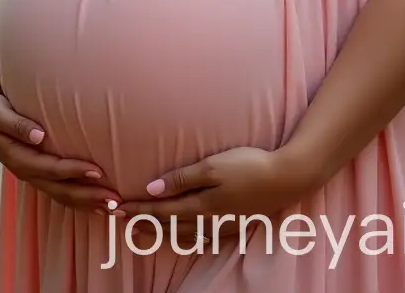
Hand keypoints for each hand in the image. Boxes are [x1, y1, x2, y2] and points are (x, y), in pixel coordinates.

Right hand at [0, 91, 119, 212]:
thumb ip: (16, 124)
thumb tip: (38, 135)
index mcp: (18, 159)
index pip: (50, 169)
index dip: (74, 172)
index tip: (98, 171)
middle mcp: (28, 171)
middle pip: (61, 190)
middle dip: (89, 197)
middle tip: (116, 200)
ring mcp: (34, 175)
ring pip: (64, 196)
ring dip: (89, 203)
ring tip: (116, 208)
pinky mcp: (40, 173)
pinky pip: (63, 191)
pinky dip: (83, 199)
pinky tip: (101, 203)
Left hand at [116, 146, 316, 239]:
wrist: (286, 179)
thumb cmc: (249, 166)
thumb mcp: (213, 166)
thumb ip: (183, 178)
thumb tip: (152, 190)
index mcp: (201, 206)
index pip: (162, 211)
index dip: (139, 211)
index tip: (119, 209)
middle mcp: (208, 222)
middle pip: (169, 226)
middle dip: (143, 224)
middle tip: (121, 222)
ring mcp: (221, 226)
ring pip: (182, 235)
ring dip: (159, 233)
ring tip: (141, 231)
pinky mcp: (232, 225)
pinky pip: (198, 238)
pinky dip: (182, 239)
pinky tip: (180, 237)